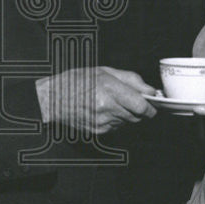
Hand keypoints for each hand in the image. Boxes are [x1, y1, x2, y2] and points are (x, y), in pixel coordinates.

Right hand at [35, 66, 156, 133]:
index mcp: (109, 89)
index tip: (152, 104)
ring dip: (127, 114)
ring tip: (112, 102)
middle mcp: (107, 108)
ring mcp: (102, 122)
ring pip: (128, 122)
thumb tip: (149, 90)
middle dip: (139, 110)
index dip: (150, 107)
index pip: (141, 106)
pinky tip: (104, 110)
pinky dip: (116, 120)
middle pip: (137, 116)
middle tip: (130, 100)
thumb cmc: (75, 81)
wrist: (52, 98)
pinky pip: (117, 127)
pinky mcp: (98, 131)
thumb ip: (131, 80)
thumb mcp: (104, 71)